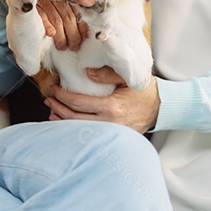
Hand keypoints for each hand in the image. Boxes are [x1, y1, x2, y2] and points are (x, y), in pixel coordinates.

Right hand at [37, 0, 88, 50]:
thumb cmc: (45, 6)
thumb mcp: (59, 8)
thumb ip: (70, 15)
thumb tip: (83, 31)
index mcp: (65, 0)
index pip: (77, 13)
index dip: (82, 27)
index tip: (84, 37)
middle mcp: (57, 0)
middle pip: (68, 18)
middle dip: (73, 34)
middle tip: (74, 46)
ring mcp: (45, 3)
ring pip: (57, 20)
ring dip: (61, 35)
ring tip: (62, 46)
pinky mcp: (34, 6)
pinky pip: (42, 16)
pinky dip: (47, 25)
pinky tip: (51, 34)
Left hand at [45, 68, 159, 133]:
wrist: (161, 108)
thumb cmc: (145, 91)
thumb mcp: (128, 78)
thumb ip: (107, 73)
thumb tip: (86, 73)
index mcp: (111, 107)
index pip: (78, 102)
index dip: (62, 96)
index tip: (54, 89)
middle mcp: (109, 123)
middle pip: (74, 118)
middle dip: (57, 108)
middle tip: (48, 100)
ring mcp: (111, 133)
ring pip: (79, 129)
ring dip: (63, 121)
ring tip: (52, 113)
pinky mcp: (113, 138)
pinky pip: (89, 133)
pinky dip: (75, 128)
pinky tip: (67, 123)